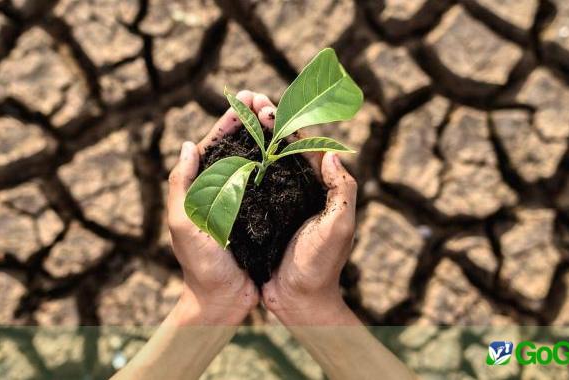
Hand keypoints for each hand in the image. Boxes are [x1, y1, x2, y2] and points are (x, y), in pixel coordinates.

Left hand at [166, 90, 272, 324]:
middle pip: (237, 147)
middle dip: (252, 121)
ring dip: (267, 137)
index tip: (247, 98)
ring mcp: (242, 201)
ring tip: (282, 116)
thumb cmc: (200, 266)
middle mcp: (222, 190)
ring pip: (256, 160)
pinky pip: (271, 183)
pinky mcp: (261, 215)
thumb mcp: (184, 224)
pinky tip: (293, 151)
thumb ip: (182, 185)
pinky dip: (280, 164)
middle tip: (267, 100)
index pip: (214, 144)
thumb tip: (188, 145)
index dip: (230, 119)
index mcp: (201, 188)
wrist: (222, 301)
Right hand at [253, 103, 359, 324]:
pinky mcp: (263, 218)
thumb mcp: (339, 227)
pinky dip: (241, 167)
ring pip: (265, 163)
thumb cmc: (321, 266)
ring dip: (252, 139)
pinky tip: (225, 156)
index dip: (287, 123)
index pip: (305, 146)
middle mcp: (300, 191)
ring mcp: (280, 203)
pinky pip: (251, 186)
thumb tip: (333, 153)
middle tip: (248, 100)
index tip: (268, 105)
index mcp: (320, 188)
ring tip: (236, 118)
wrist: (299, 302)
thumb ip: (343, 191)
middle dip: (267, 123)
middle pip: (283, 148)